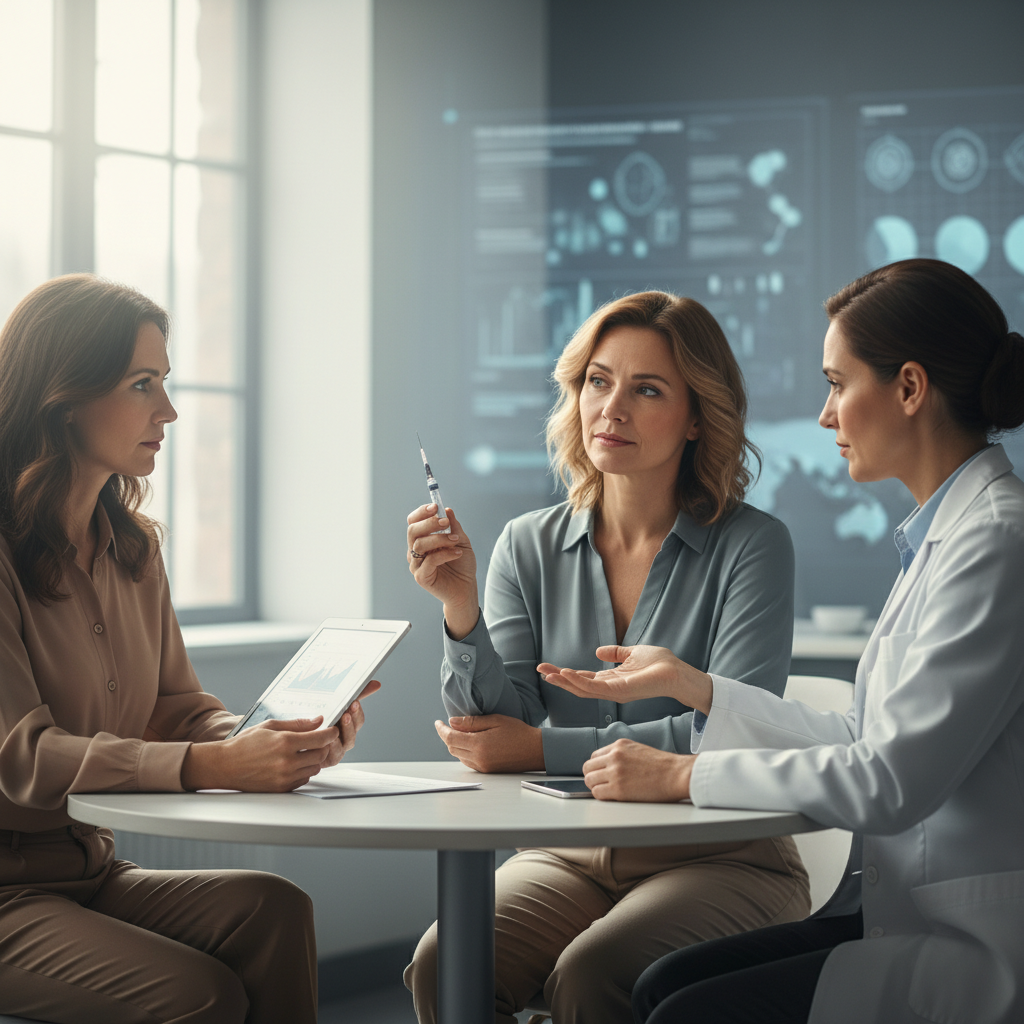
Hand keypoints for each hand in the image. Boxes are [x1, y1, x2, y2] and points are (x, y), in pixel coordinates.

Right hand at [181, 716, 338, 791]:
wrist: (225, 766)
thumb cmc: (245, 744)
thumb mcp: (270, 726)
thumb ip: (297, 724)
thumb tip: (318, 721)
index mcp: (285, 742)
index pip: (320, 738)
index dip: (330, 733)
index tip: (332, 730)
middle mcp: (287, 761)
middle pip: (321, 754)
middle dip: (323, 746)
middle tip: (318, 740)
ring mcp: (285, 777)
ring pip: (314, 768)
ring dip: (314, 759)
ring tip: (302, 752)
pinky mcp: (282, 788)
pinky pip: (304, 779)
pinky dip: (303, 771)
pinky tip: (293, 764)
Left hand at [319, 680, 380, 767]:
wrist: (291, 739)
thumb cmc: (312, 720)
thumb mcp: (329, 703)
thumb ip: (352, 694)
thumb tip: (376, 684)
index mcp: (347, 724)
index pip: (358, 718)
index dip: (357, 711)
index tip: (353, 702)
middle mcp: (344, 737)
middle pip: (354, 731)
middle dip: (351, 722)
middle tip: (346, 714)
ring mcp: (337, 750)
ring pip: (346, 744)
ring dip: (341, 736)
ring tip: (336, 729)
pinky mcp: (326, 761)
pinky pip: (333, 756)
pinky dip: (332, 748)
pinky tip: (328, 742)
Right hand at [406, 504, 478, 638]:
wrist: (466, 587)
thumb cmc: (462, 564)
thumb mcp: (461, 540)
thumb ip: (453, 526)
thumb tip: (446, 510)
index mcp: (422, 539)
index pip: (413, 522)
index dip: (421, 512)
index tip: (435, 507)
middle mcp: (415, 551)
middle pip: (412, 531)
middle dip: (429, 523)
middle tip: (445, 523)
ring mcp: (416, 564)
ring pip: (420, 544)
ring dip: (439, 539)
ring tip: (456, 540)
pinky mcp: (421, 577)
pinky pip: (429, 561)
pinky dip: (445, 554)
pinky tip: (457, 553)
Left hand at [434, 713, 544, 772]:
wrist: (536, 751)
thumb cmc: (519, 732)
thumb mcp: (496, 720)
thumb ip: (472, 721)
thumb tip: (453, 721)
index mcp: (479, 744)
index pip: (450, 738)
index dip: (441, 729)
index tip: (438, 722)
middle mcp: (478, 758)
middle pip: (452, 748)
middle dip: (447, 736)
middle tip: (448, 725)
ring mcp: (482, 766)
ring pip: (459, 756)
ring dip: (455, 744)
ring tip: (460, 732)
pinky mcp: (487, 770)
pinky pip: (468, 762)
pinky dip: (464, 752)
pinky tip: (470, 743)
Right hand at [539, 645, 712, 714]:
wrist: (677, 672)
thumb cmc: (660, 664)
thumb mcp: (633, 653)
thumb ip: (616, 653)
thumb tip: (599, 651)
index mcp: (611, 680)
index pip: (583, 678)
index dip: (565, 673)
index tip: (547, 666)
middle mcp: (609, 688)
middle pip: (578, 685)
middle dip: (558, 678)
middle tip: (539, 669)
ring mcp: (613, 692)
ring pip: (582, 689)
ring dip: (564, 680)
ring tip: (548, 673)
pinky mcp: (619, 691)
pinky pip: (595, 688)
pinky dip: (579, 680)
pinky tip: (566, 672)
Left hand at [583, 739, 694, 801]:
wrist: (677, 774)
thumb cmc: (663, 766)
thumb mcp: (638, 750)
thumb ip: (621, 755)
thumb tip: (608, 766)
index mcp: (619, 745)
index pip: (594, 756)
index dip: (597, 767)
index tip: (601, 774)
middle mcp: (614, 756)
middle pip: (588, 768)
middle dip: (592, 776)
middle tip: (600, 784)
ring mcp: (615, 772)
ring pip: (590, 780)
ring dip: (595, 787)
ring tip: (606, 791)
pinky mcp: (618, 789)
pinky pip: (597, 793)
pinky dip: (601, 796)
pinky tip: (611, 797)